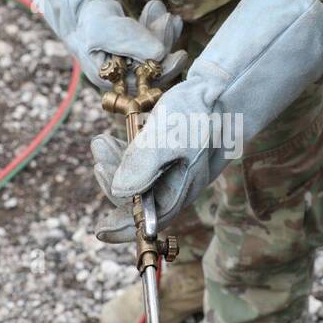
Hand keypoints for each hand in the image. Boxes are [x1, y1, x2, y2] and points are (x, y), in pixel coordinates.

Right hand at [74, 0, 187, 91]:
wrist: (83, 11)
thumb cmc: (91, 22)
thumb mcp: (107, 30)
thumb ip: (131, 42)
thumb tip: (161, 53)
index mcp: (111, 81)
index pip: (142, 82)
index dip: (163, 71)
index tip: (181, 55)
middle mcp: (123, 78)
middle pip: (153, 68)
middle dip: (165, 45)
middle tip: (172, 22)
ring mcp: (132, 66)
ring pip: (156, 56)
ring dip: (165, 35)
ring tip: (170, 17)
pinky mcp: (139, 54)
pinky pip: (155, 46)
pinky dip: (163, 32)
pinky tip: (171, 19)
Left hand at [92, 0, 322, 241]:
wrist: (223, 89)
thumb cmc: (199, 114)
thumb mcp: (168, 136)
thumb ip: (143, 164)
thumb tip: (121, 192)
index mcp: (176, 191)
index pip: (144, 223)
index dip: (120, 230)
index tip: (98, 232)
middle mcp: (175, 186)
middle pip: (135, 200)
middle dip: (112, 179)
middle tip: (99, 146)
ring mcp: (174, 170)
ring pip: (136, 180)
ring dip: (116, 163)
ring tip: (102, 140)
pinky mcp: (173, 153)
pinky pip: (143, 162)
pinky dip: (127, 152)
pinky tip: (120, 135)